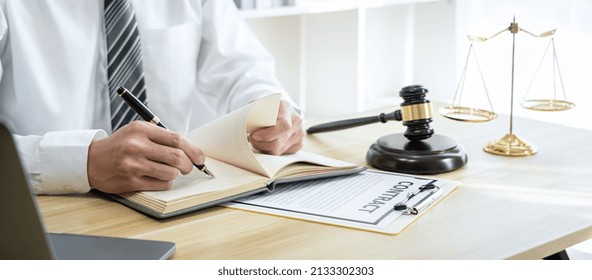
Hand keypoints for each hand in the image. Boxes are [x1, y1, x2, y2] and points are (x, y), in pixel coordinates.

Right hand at [87, 121, 204, 192]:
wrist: (91, 161)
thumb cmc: (120, 145)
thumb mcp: (137, 132)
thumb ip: (161, 137)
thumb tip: (190, 149)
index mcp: (141, 130)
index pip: (176, 139)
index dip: (193, 150)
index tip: (200, 158)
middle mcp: (137, 146)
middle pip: (176, 157)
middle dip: (188, 165)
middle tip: (188, 167)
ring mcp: (133, 165)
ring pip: (170, 172)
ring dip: (175, 174)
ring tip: (169, 171)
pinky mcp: (130, 181)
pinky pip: (160, 184)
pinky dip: (165, 182)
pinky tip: (158, 178)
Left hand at [249, 100, 303, 154]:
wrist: (279, 109)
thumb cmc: (266, 109)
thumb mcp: (260, 106)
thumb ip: (255, 115)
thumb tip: (244, 127)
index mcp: (287, 108)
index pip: (283, 126)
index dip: (268, 134)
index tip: (254, 136)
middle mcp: (296, 121)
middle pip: (279, 141)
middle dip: (262, 144)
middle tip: (252, 139)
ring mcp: (299, 133)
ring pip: (279, 150)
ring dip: (265, 148)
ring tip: (258, 142)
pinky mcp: (299, 143)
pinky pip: (282, 153)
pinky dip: (272, 150)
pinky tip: (267, 143)